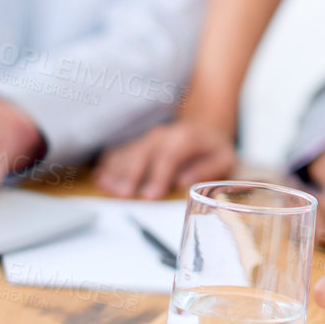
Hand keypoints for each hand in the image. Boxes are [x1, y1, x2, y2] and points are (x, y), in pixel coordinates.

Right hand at [95, 118, 234, 198]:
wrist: (204, 127)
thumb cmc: (214, 148)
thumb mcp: (224, 158)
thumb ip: (207, 169)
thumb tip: (185, 182)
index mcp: (186, 138)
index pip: (169, 156)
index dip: (158, 176)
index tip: (149, 196)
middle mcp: (164, 135)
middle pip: (144, 153)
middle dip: (132, 174)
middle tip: (123, 194)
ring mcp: (148, 138)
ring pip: (129, 152)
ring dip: (116, 170)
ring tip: (106, 187)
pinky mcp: (139, 142)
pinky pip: (121, 150)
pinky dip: (109, 163)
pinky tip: (100, 176)